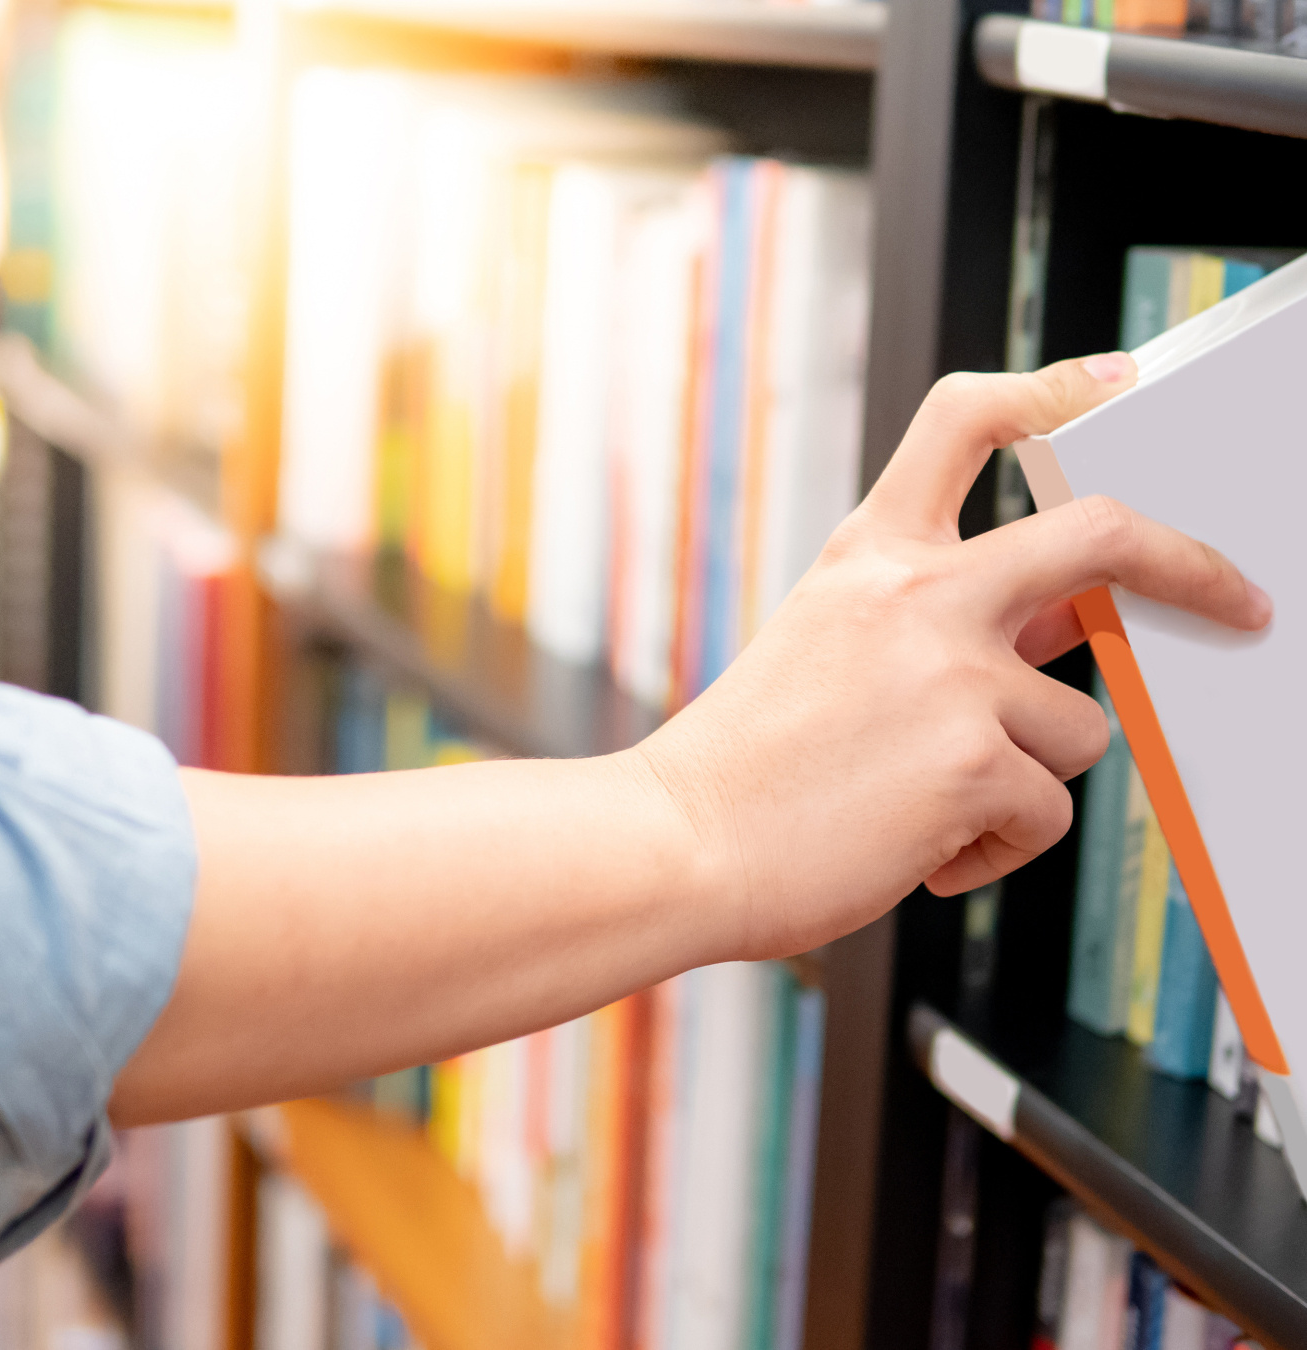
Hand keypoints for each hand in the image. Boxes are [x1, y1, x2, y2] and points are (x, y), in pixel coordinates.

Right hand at [635, 353, 1270, 961]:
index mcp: (872, 555)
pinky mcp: (975, 765)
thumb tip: (1064, 623)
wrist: (680, 844)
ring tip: (935, 808)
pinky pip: (1045, 813)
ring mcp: (952, 674)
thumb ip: (943, 623)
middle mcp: (919, 595)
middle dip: (1194, 564)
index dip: (1051, 390)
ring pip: (1080, 727)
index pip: (966, 420)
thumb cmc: (746, 762)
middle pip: (1102, 533)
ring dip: (1025, 779)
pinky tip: (921, 851)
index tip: (1110, 386)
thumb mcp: (830, 650)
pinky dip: (994, 848)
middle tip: (1238, 600)